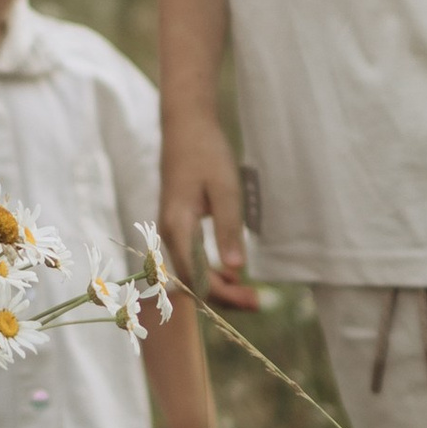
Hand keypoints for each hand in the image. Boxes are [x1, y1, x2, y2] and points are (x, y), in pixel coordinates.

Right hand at [160, 120, 258, 311]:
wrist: (185, 126)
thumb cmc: (206, 153)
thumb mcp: (225, 189)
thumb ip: (229, 229)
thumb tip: (236, 269)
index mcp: (178, 227)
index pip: (198, 278)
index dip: (225, 295)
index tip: (254, 299)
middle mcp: (168, 234)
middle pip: (191, 282)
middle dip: (223, 297)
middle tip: (258, 301)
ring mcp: (170, 230)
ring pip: (190, 273)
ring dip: (217, 286)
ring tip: (248, 291)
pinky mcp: (176, 225)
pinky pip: (190, 260)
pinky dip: (210, 272)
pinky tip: (231, 272)